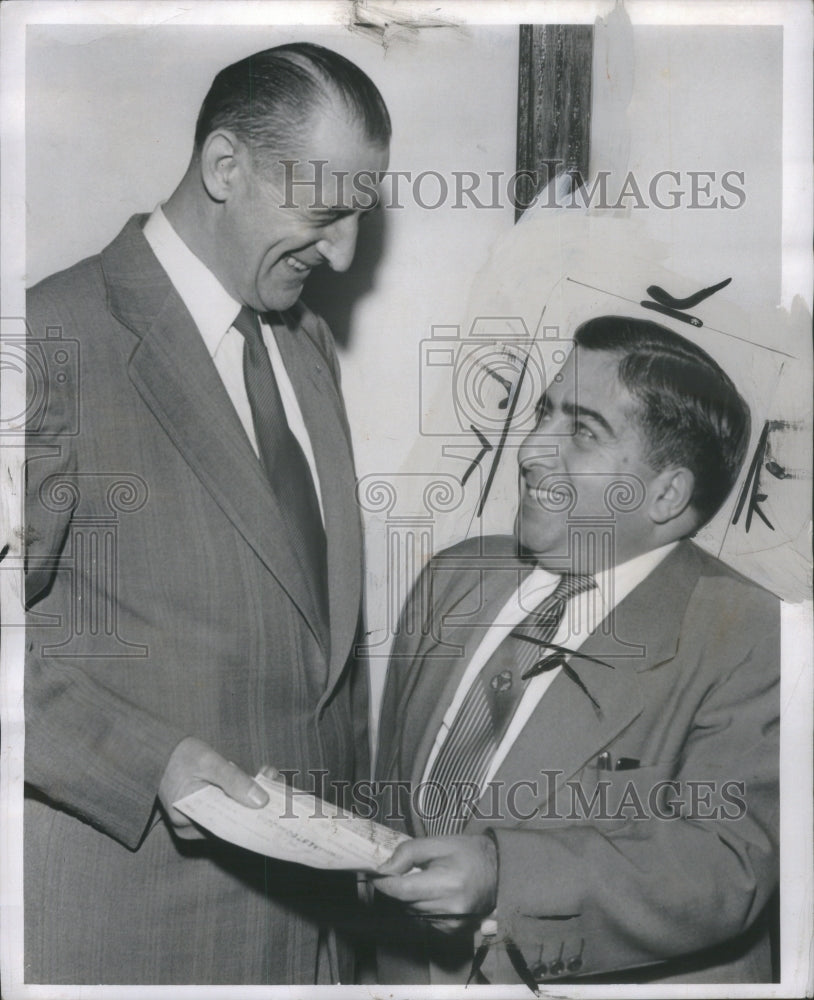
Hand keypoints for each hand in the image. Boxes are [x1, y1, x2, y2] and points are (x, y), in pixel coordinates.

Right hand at [158, 736, 268, 839]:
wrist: (160, 749)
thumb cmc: (180, 755)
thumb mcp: (208, 761)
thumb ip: (234, 781)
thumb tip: (261, 802)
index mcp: (186, 820)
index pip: (227, 828)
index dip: (252, 818)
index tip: (275, 805)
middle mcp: (190, 828)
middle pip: (231, 822)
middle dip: (255, 802)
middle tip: (275, 782)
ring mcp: (196, 822)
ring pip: (232, 814)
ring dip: (250, 796)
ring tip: (268, 775)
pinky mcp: (203, 813)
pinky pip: (227, 808)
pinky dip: (241, 795)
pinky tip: (257, 778)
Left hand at [373, 835, 497, 933]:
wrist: (499, 871)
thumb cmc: (468, 853)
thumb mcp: (438, 843)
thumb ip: (408, 853)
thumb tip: (383, 868)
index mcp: (448, 884)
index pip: (402, 890)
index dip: (384, 883)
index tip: (375, 873)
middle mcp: (450, 909)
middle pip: (405, 902)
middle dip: (397, 887)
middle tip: (399, 870)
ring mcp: (452, 923)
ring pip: (412, 911)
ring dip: (409, 897)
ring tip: (423, 879)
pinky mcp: (452, 931)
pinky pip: (424, 918)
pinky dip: (422, 906)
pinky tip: (433, 892)